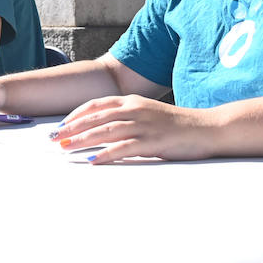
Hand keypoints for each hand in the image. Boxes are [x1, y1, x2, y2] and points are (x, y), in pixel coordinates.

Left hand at [49, 95, 212, 162]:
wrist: (207, 128)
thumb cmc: (177, 125)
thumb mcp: (148, 114)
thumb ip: (127, 117)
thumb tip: (102, 129)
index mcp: (133, 101)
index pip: (97, 104)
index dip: (76, 114)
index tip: (62, 124)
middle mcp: (135, 110)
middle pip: (96, 117)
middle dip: (72, 128)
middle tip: (54, 138)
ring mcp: (144, 125)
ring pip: (106, 131)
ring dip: (83, 140)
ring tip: (66, 148)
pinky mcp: (153, 142)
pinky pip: (124, 148)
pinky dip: (107, 154)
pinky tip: (93, 160)